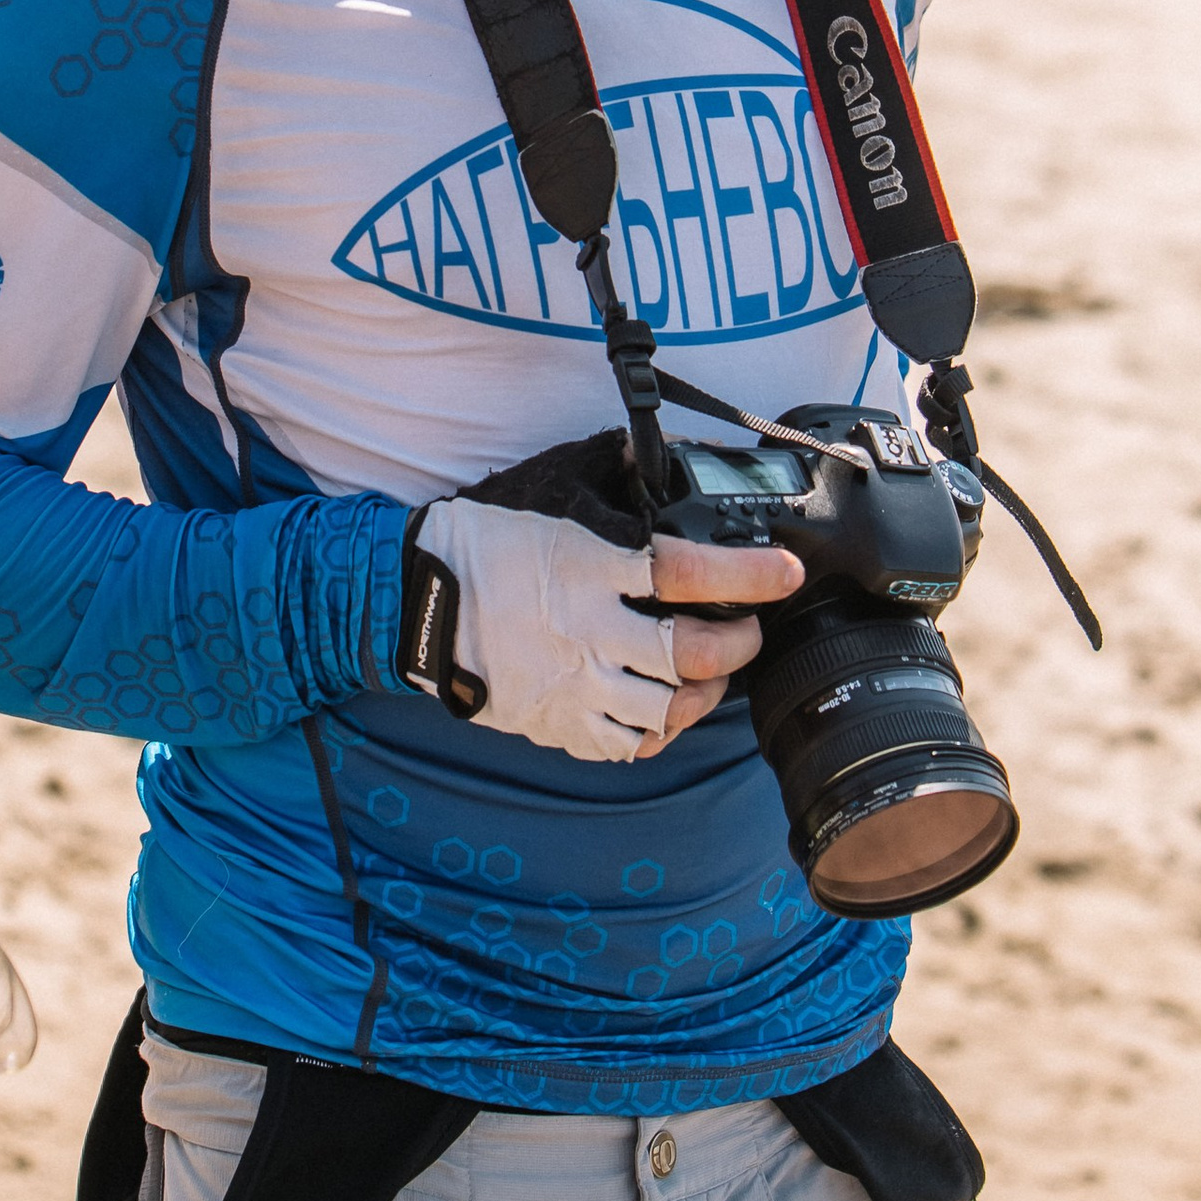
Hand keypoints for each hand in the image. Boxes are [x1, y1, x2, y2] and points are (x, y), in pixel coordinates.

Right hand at [410, 499, 799, 764]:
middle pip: (692, 654)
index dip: (748, 575)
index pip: (689, 573)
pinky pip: (627, 744)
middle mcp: (589, 632)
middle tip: (749, 628)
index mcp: (591, 569)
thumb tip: (652, 456)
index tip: (784, 571)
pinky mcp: (559, 722)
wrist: (417, 601)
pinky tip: (663, 707)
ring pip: (668, 709)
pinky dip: (657, 730)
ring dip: (706, 692)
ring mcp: (574, 684)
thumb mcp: (550, 494)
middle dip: (739, 642)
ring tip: (713, 673)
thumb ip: (610, 480)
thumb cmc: (484, 541)